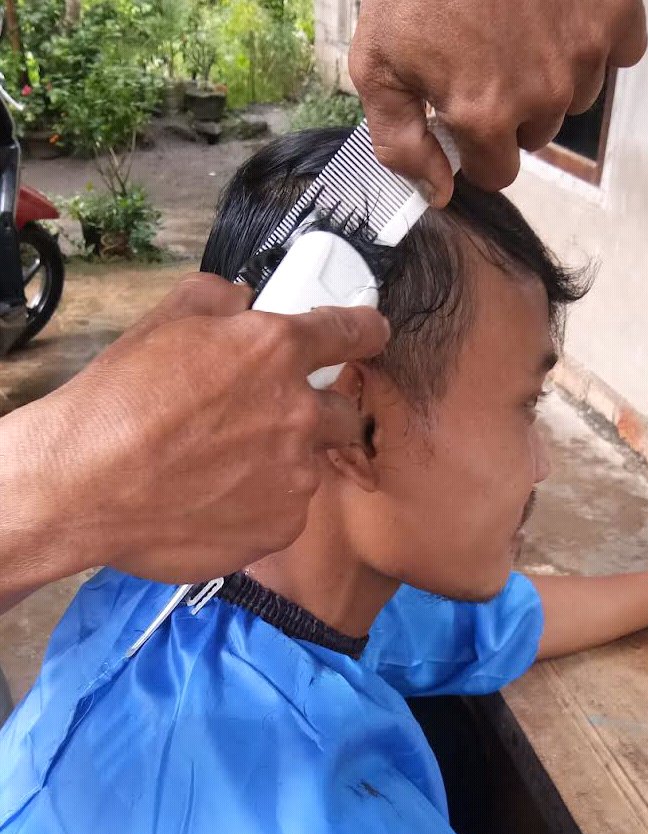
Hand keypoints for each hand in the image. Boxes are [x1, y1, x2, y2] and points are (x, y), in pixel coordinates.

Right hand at [1, 273, 388, 595]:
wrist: (84, 486)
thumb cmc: (116, 404)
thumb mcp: (163, 322)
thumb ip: (217, 301)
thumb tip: (242, 301)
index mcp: (274, 352)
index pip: (349, 332)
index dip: (365, 331)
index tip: (372, 334)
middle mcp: (298, 414)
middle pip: (345, 414)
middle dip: (323, 415)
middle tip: (278, 425)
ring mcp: (294, 477)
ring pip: (308, 468)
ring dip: (281, 466)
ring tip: (220, 472)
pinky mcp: (281, 527)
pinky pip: (283, 512)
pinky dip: (259, 507)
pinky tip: (213, 503)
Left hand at [350, 0, 646, 197]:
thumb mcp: (378, 65)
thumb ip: (402, 142)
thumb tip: (436, 193)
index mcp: (485, 115)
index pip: (497, 174)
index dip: (477, 148)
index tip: (466, 114)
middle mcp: (542, 94)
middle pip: (534, 135)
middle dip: (512, 110)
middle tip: (486, 58)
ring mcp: (584, 53)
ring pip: (574, 97)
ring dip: (551, 76)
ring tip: (517, 31)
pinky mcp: (614, 14)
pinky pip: (619, 54)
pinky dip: (593, 41)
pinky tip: (558, 18)